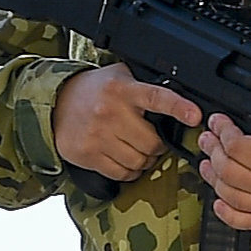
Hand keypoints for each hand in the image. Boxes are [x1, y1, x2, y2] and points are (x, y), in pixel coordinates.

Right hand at [55, 63, 201, 183]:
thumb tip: (181, 97)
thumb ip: (145, 85)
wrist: (55, 102)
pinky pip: (121, 173)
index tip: (195, 116)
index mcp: (123, 89)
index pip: (156, 97)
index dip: (178, 107)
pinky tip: (124, 160)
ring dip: (144, 160)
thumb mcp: (120, 76)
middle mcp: (110, 112)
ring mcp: (97, 135)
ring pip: (138, 161)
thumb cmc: (94, 90)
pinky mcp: (87, 154)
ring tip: (138, 150)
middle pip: (151, 142)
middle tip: (153, 141)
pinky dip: (129, 171)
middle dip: (158, 146)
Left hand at [195, 114, 250, 229]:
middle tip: (208, 138)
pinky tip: (217, 201)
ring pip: (229, 194)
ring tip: (206, 162)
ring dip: (212, 177)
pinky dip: (226, 212)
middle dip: (213, 150)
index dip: (224, 131)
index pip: (240, 147)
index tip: (219, 121)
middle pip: (228, 170)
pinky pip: (243, 221)